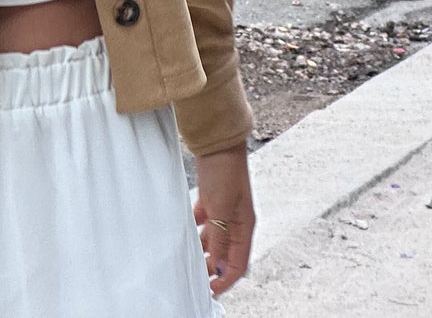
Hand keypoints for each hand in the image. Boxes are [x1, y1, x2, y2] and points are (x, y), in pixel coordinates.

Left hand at [193, 144, 254, 296]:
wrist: (216, 139)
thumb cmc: (224, 170)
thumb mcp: (220, 208)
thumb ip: (220, 239)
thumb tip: (219, 267)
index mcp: (245, 227)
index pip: (238, 264)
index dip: (225, 279)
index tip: (211, 291)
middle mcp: (236, 221)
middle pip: (226, 253)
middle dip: (213, 268)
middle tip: (196, 278)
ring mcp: (224, 209)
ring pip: (214, 239)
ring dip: (203, 250)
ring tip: (189, 259)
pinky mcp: (212, 199)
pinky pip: (205, 222)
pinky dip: (196, 230)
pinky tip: (186, 234)